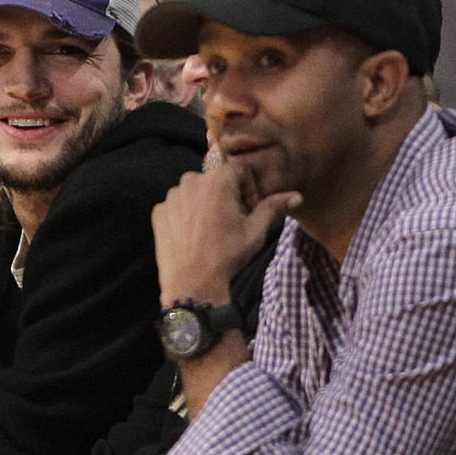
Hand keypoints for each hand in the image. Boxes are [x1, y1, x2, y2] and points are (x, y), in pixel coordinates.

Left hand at [152, 163, 300, 306]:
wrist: (193, 283)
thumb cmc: (228, 255)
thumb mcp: (256, 230)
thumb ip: (273, 207)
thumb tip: (296, 196)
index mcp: (217, 180)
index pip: (238, 171)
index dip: (247, 190)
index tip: (248, 211)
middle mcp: (191, 181)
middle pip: (214, 180)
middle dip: (225, 196)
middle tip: (231, 222)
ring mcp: (171, 197)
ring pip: (194, 192)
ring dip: (204, 204)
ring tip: (211, 231)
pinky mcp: (159, 212)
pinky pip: (176, 206)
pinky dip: (185, 216)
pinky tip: (193, 236)